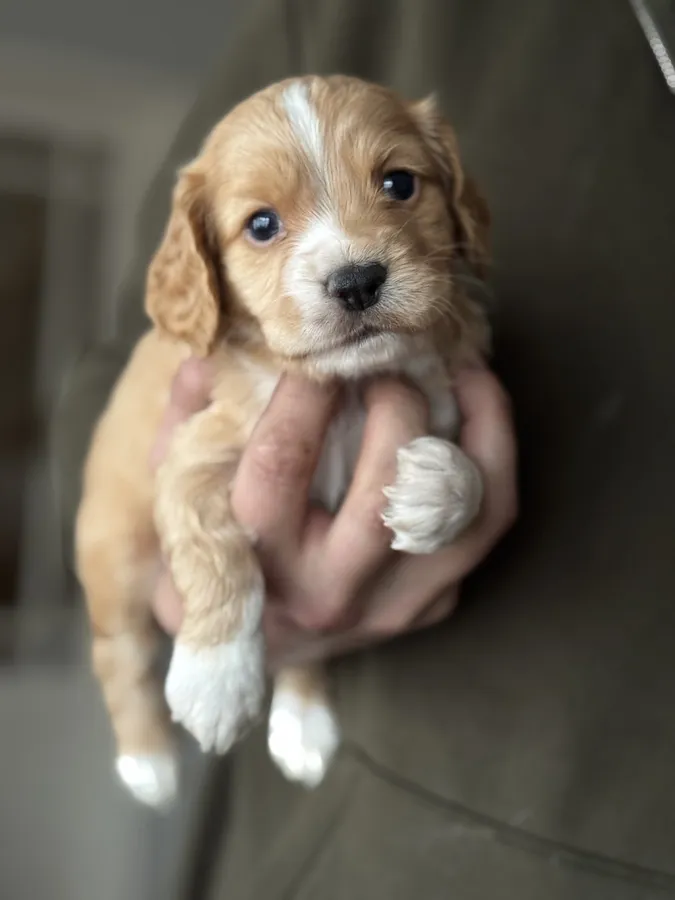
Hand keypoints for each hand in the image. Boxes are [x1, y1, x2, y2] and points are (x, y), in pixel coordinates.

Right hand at [151, 360, 516, 667]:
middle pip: (385, 489)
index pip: (282, 462)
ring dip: (475, 427)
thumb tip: (210, 355)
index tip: (318, 351)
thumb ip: (188, 422)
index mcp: (257, 560)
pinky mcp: (434, 603)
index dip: (305, 390)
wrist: (258, 641)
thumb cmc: (217, 555)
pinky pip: (485, 525)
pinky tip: (478, 414)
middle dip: (396, 405)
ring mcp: (393, 605)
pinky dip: (493, 461)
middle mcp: (332, 592)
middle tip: (386, 365)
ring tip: (461, 372)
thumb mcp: (182, 493)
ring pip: (462, 511)